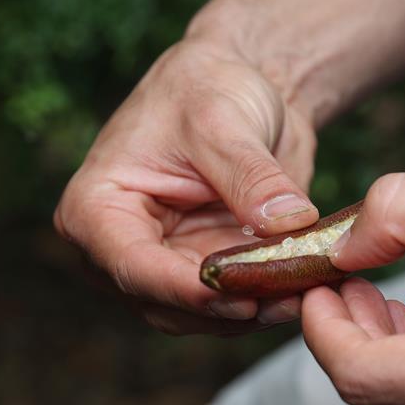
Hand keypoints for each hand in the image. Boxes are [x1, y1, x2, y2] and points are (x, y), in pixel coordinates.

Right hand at [55, 38, 320, 333]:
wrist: (242, 87)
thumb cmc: (210, 87)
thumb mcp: (224, 120)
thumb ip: (251, 177)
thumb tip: (286, 225)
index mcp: (97, 208)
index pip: (132, 267)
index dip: (187, 291)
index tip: (241, 300)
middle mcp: (121, 248)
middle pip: (167, 305)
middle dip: (229, 308)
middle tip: (291, 298)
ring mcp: (164, 266)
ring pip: (203, 317)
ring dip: (255, 312)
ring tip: (308, 291)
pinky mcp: (205, 273)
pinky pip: (233, 304)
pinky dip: (268, 301)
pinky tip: (307, 287)